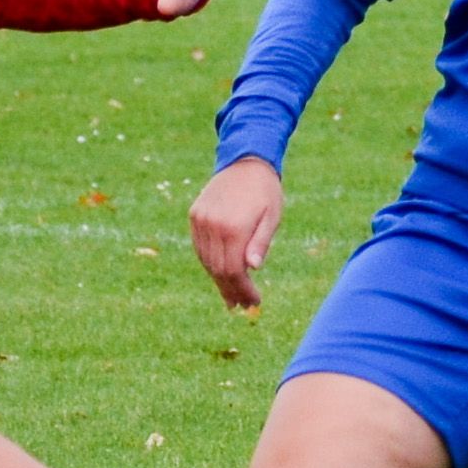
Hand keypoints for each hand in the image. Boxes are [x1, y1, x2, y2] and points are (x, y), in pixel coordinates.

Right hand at [190, 156, 283, 309]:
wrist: (245, 161)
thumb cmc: (265, 191)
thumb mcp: (272, 217)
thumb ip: (261, 242)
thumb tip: (252, 268)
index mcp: (234, 227)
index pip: (233, 271)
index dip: (242, 290)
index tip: (254, 302)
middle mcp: (213, 225)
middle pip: (218, 269)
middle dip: (230, 290)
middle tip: (241, 306)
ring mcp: (201, 220)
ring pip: (206, 260)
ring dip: (218, 280)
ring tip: (231, 296)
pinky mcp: (195, 215)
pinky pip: (199, 247)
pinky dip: (209, 263)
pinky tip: (220, 273)